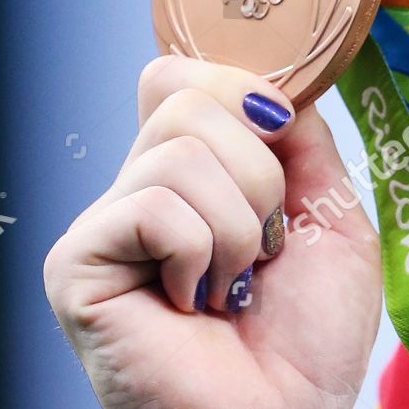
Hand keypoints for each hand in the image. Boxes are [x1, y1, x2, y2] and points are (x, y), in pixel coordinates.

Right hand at [44, 55, 382, 408]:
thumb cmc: (310, 336)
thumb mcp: (332, 213)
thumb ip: (302, 138)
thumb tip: (272, 83)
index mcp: (200, 171)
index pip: (188, 72)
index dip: (246, 87)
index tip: (286, 136)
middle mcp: (145, 188)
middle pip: (191, 95)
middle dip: (261, 171)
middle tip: (266, 247)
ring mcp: (107, 225)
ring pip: (179, 147)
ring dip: (238, 225)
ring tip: (233, 286)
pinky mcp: (77, 264)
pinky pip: (152, 205)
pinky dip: (199, 253)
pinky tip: (195, 304)